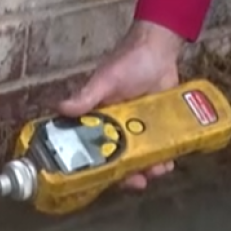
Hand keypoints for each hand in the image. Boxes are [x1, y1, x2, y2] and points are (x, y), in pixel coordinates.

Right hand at [59, 20, 184, 189]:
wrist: (159, 49)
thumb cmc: (127, 61)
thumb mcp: (105, 80)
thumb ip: (86, 97)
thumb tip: (60, 108)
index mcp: (99, 120)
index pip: (94, 149)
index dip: (99, 168)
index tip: (106, 179)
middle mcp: (117, 128)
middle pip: (120, 160)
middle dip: (129, 175)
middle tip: (139, 181)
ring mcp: (140, 128)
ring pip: (142, 157)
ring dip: (150, 168)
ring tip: (160, 169)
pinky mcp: (159, 126)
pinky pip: (161, 147)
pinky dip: (166, 157)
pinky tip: (171, 161)